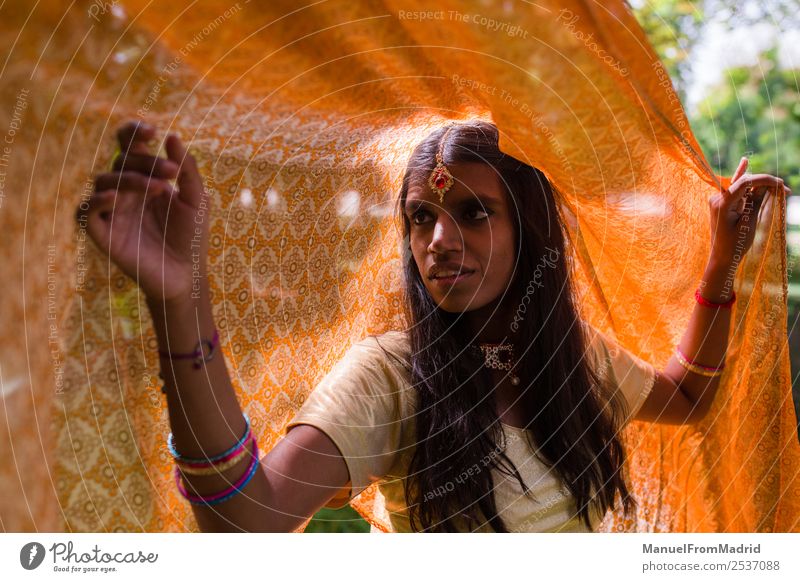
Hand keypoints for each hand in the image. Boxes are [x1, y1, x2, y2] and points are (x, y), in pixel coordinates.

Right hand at [78, 121, 208, 304]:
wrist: (187, 275)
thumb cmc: (192, 236)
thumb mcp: (197, 200)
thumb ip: (187, 169)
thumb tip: (172, 136)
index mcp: (145, 177)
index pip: (129, 145)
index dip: (134, 132)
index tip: (153, 131)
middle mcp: (125, 191)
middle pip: (121, 161)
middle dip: (146, 161)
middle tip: (171, 173)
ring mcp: (112, 211)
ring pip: (104, 181)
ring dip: (130, 179)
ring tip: (157, 189)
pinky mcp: (103, 234)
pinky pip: (86, 212)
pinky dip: (96, 202)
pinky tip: (116, 198)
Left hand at [708, 157, 790, 266]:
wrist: (722, 258)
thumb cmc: (735, 245)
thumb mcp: (749, 223)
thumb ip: (756, 202)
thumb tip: (767, 185)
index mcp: (722, 203)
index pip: (745, 182)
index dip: (765, 180)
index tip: (781, 185)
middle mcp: (717, 198)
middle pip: (744, 182)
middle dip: (765, 183)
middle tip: (785, 190)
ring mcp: (719, 200)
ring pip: (742, 185)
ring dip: (760, 185)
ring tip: (780, 187)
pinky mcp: (723, 204)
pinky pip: (735, 189)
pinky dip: (742, 177)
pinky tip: (745, 162)